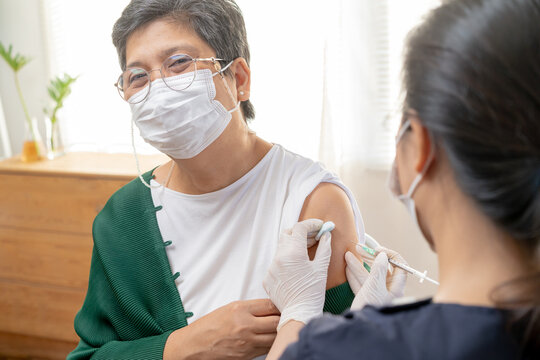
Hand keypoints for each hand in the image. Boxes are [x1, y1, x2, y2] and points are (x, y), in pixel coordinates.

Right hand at [164, 299, 279, 359]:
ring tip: (281, 328)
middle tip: (287, 316)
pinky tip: (271, 339)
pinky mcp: (247, 356)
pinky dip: (272, 343)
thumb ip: (250, 308)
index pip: (270, 305)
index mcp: (240, 309)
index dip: (280, 305)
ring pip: (275, 337)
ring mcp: (247, 342)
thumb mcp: (228, 309)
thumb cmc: (209, 326)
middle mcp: (245, 325)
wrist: (193, 346)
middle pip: (277, 321)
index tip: (284, 305)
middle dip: (284, 318)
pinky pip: (267, 348)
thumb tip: (271, 308)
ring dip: (280, 332)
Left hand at [263, 219, 331, 329]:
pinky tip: (296, 268)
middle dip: (300, 232)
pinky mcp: (267, 277)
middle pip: (288, 234)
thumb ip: (324, 248)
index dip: (311, 224)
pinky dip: (286, 260)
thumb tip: (326, 235)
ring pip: (281, 248)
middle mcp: (279, 258)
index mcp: (293, 253)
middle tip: (313, 237)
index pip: (300, 228)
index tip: (320, 226)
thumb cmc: (313, 292)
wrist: (299, 313)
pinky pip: (276, 262)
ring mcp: (271, 268)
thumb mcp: (321, 268)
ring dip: (293, 246)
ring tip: (306, 252)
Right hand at [345, 246, 407, 309]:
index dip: (390, 255)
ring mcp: (377, 295)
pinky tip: (347, 268)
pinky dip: (354, 275)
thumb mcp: (374, 287)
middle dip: (369, 258)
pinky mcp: (367, 299)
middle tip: (359, 249)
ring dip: (358, 265)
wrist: (361, 330)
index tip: (377, 250)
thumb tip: (383, 255)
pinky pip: (362, 284)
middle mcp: (389, 290)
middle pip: (382, 269)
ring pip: (369, 275)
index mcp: (396, 288)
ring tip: (348, 255)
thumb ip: (378, 270)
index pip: (399, 265)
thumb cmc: (371, 309)